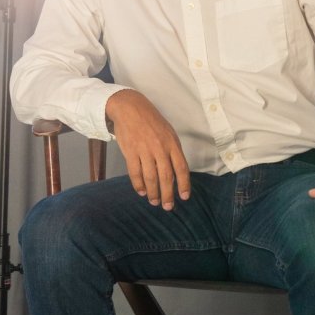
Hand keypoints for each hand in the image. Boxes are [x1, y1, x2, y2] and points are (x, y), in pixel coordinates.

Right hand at [105, 89, 190, 209]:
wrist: (130, 108)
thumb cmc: (151, 121)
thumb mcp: (168, 132)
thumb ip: (172, 151)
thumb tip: (176, 173)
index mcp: (172, 143)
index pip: (181, 168)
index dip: (183, 184)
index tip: (184, 197)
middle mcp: (160, 148)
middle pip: (166, 176)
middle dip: (167, 194)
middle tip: (168, 207)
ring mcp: (144, 150)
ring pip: (151, 177)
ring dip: (153, 192)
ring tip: (154, 202)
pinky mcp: (130, 151)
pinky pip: (135, 172)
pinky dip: (138, 184)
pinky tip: (141, 192)